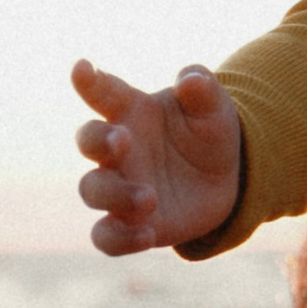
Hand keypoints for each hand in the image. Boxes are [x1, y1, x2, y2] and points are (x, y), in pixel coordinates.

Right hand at [72, 58, 243, 256]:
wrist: (224, 179)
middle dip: (98, 140)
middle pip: (88, 140)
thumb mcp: (215, 108)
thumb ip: (202, 89)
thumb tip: (191, 80)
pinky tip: (146, 234)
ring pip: (92, 190)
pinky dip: (120, 239)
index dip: (89, 81)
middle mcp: (119, 149)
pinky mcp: (129, 223)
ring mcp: (120, 186)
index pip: (104, 92)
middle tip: (122, 141)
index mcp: (132, 111)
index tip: (81, 68)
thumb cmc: (209, 133)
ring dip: (115, 194)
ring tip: (150, 198)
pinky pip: (106, 237)